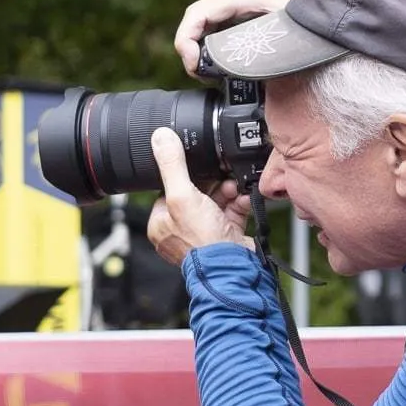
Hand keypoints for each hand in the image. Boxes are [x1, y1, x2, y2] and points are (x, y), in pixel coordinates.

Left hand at [147, 127, 254, 264]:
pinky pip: (233, 211)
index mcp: (161, 223)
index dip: (189, 175)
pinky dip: (241, 202)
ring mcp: (205, 233)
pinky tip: (245, 198)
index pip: (171, 188)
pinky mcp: (226, 235)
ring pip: (217, 200)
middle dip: (214, 183)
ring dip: (230, 191)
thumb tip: (160, 137)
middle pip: (197, 192)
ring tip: (236, 189)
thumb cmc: (202, 242)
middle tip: (224, 178)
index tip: (202, 166)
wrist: (233, 267)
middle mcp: (181, 229)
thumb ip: (172, 165)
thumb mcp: (182, 196)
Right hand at [175, 0, 296, 75]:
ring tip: (211, 75)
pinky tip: (216, 65)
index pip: (196, 16)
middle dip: (191, 54)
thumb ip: (268, 47)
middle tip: (204, 78)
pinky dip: (205, 49)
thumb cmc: (300, 17)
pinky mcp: (224, 9)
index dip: (187, 43)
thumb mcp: (287, 32)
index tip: (195, 67)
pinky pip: (205, 29)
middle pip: (192, 24)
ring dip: (198, 53)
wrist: (307, 5)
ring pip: (196, 28)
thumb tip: (246, 69)